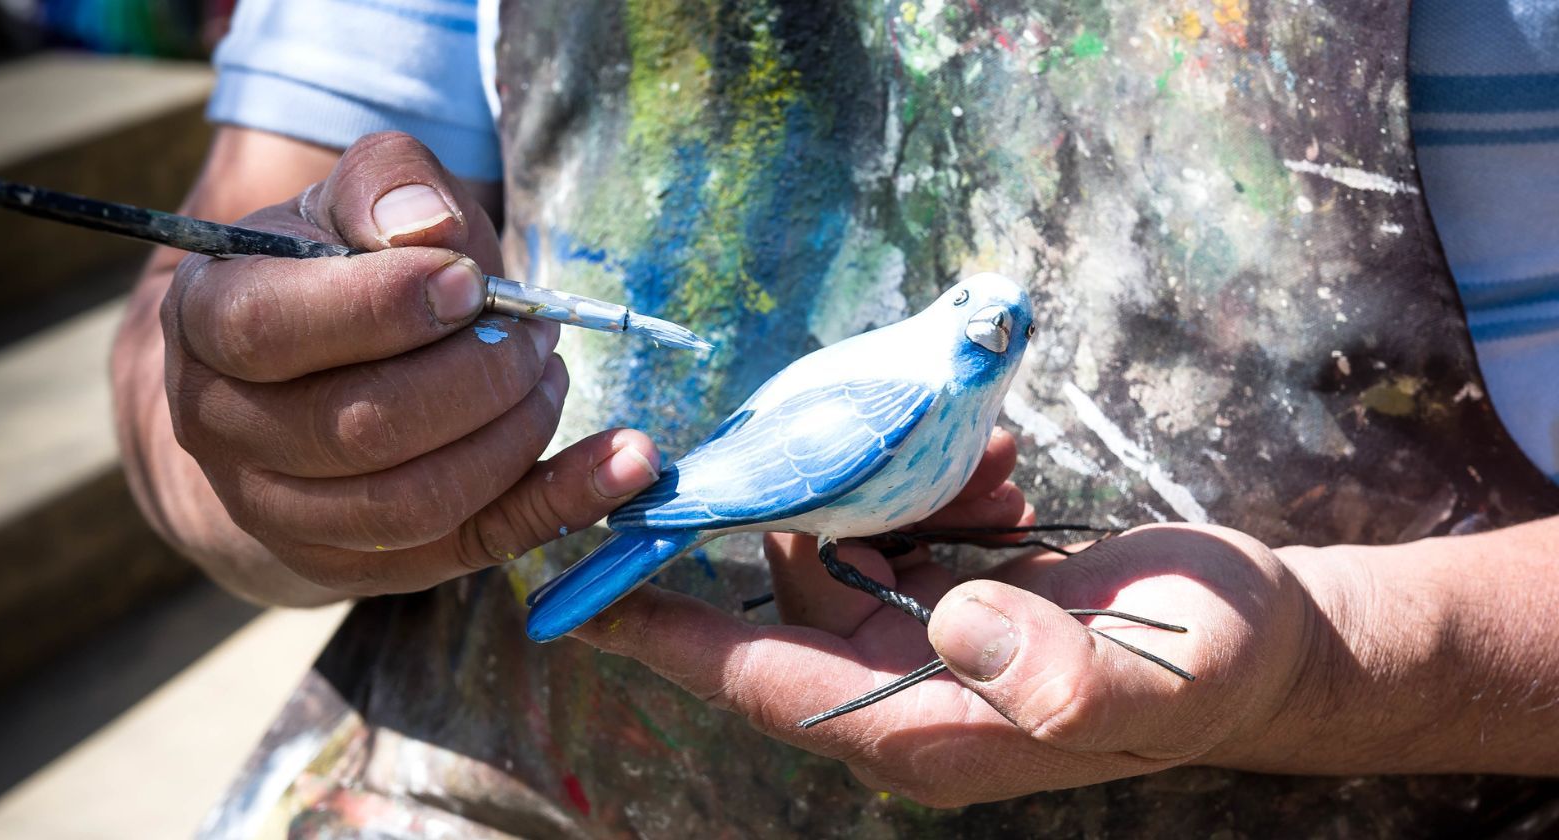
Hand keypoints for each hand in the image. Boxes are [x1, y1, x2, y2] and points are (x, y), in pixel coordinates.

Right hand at [160, 132, 660, 595]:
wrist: (298, 377)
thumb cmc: (337, 270)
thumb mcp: (350, 201)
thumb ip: (385, 186)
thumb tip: (427, 228)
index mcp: (208, 320)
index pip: (268, 329)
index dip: (380, 309)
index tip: (468, 282)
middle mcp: (223, 429)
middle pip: (360, 427)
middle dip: (475, 377)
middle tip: (532, 335)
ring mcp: (284, 512)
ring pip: (415, 502)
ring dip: (513, 436)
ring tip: (548, 379)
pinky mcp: (366, 564)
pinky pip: (477, 546)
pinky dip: (565, 504)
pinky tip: (630, 461)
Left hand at [573, 434, 1316, 805]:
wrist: (1267, 641)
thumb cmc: (1214, 663)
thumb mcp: (1158, 669)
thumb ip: (1056, 670)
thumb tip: (951, 618)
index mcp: (922, 729)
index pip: (759, 683)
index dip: (666, 637)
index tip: (578, 596)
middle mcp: (899, 693)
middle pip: (789, 595)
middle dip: (814, 507)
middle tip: (877, 444)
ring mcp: (920, 647)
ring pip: (840, 546)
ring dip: (898, 489)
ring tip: (1002, 476)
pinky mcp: (947, 604)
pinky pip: (893, 531)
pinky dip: (933, 490)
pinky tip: (1006, 475)